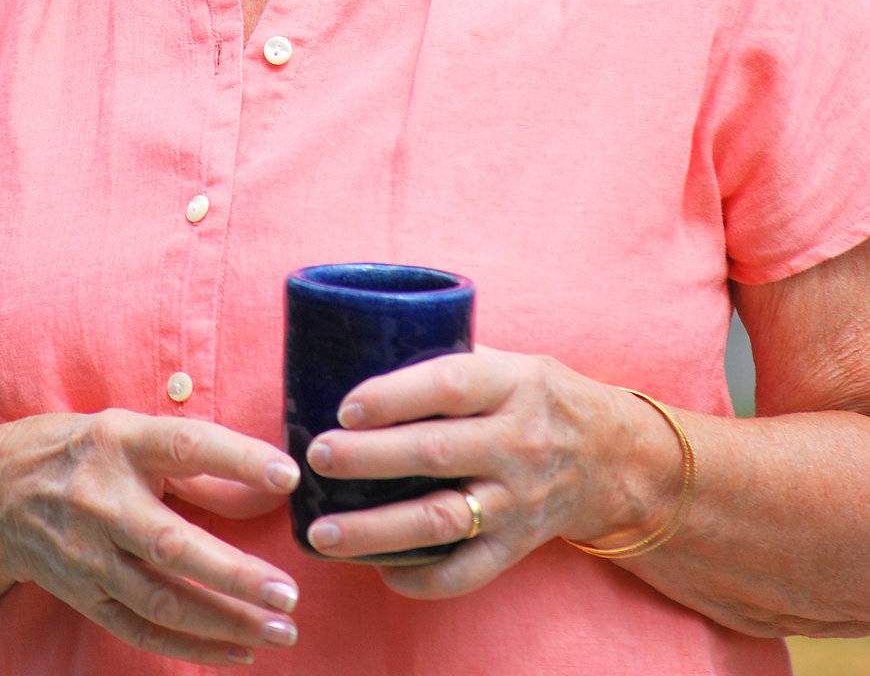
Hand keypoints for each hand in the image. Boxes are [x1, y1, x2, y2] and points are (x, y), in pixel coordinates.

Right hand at [0, 409, 303, 665]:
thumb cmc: (82, 451)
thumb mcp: (128, 429)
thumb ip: (188, 456)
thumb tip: (263, 482)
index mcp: (121, 443)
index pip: (186, 447)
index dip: (237, 459)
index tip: (288, 475)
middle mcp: (103, 502)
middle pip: (173, 545)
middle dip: (234, 574)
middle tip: (287, 593)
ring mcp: (90, 556)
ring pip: (162, 600)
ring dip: (225, 621)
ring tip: (279, 630)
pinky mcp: (85, 596)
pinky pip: (143, 629)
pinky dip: (192, 646)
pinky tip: (238, 651)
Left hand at [302, 348, 680, 597]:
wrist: (609, 457)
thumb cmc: (534, 397)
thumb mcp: (507, 362)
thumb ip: (449, 360)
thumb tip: (360, 350)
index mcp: (513, 385)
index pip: (449, 386)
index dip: (394, 395)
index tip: (345, 405)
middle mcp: (517, 443)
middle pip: (435, 453)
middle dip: (369, 458)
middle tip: (317, 457)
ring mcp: (517, 501)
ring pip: (441, 521)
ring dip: (375, 530)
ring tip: (322, 532)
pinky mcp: (516, 546)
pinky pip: (465, 573)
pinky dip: (419, 578)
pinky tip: (377, 569)